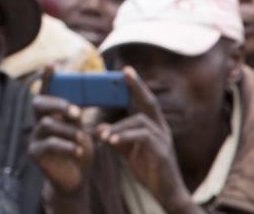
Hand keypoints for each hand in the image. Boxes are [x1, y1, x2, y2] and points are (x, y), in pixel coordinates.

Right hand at [30, 67, 95, 195]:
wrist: (76, 179)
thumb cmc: (79, 150)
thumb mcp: (83, 130)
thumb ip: (81, 117)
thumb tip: (93, 99)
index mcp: (51, 113)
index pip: (46, 91)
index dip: (48, 78)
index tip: (52, 64)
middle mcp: (38, 121)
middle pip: (38, 103)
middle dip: (57, 104)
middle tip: (76, 112)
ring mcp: (34, 137)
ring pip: (47, 125)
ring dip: (69, 131)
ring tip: (83, 139)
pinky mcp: (35, 153)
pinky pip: (48, 144)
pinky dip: (66, 146)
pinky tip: (79, 151)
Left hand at [96, 67, 192, 210]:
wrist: (166, 192)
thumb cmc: (148, 169)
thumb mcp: (127, 150)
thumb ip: (114, 137)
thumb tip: (96, 128)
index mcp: (153, 126)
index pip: (144, 101)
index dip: (136, 86)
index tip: (126, 70)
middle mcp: (161, 128)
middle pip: (149, 102)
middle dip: (138, 86)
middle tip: (126, 72)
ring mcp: (163, 139)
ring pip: (139, 121)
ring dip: (118, 126)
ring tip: (102, 135)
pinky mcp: (161, 151)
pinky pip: (142, 137)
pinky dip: (125, 137)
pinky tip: (110, 141)